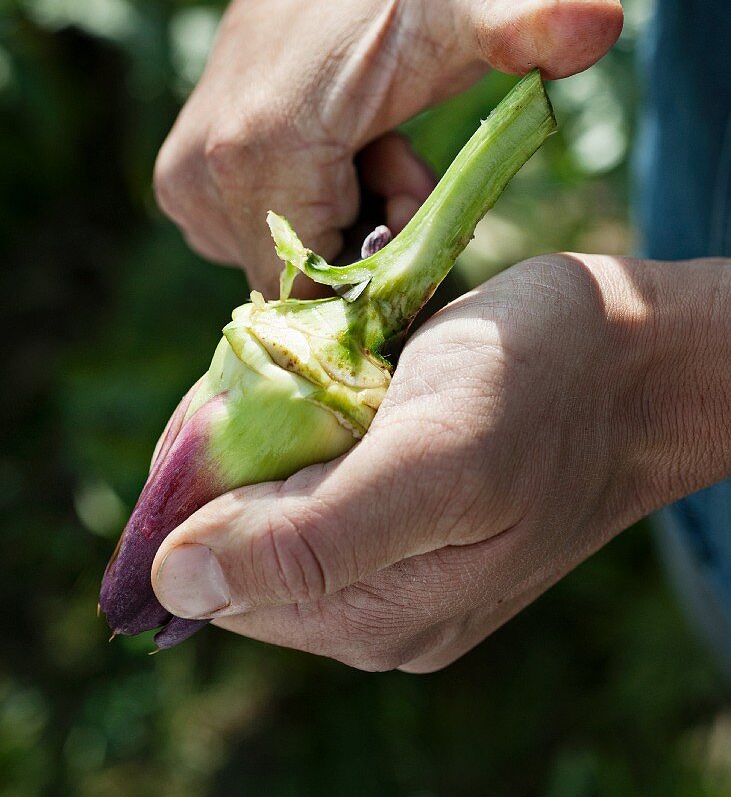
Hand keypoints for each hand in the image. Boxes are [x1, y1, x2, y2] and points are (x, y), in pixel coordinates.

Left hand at [151, 254, 729, 670]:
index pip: (218, 576)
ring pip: (275, 493)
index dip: (201, 486)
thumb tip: (172, 587)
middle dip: (241, 446)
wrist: (638, 357)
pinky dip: (312, 409)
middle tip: (291, 366)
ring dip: (277, 418)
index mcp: (374, 616)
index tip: (230, 397)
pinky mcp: (412, 500)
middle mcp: (376, 600)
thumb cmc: (543, 394)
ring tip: (333, 363)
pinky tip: (353, 372)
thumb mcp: (431, 459)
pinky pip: (320, 466)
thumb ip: (310, 539)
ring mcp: (395, 550)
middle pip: (240, 537)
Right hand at [153, 0, 622, 291]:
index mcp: (259, 154)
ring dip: (341, 231)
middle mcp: (202, 182)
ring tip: (365, 147)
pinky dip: (306, 220)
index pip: (328, 297)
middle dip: (369, 244)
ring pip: (286, 269)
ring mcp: (184, 189)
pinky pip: (261, 245)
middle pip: (308, 288)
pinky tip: (327, 156)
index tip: (419, 190)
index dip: (388, 270)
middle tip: (399, 161)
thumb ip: (529, 13)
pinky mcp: (182, 189)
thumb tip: (603, 20)